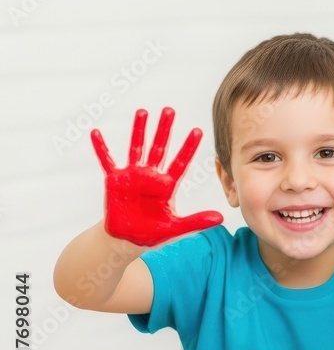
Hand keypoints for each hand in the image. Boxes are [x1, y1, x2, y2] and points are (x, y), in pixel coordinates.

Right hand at [91, 108, 222, 246]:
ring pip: (137, 148)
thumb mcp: (176, 227)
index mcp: (167, 185)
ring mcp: (132, 175)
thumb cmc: (152, 232)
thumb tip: (221, 218)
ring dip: (139, 130)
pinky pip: (106, 161)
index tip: (198, 131)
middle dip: (165, 129)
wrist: (127, 239)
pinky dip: (101, 148)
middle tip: (170, 110)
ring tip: (143, 112)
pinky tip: (95, 133)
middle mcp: (151, 176)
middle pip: (160, 148)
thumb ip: (197, 221)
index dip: (188, 147)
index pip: (180, 162)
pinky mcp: (114, 180)